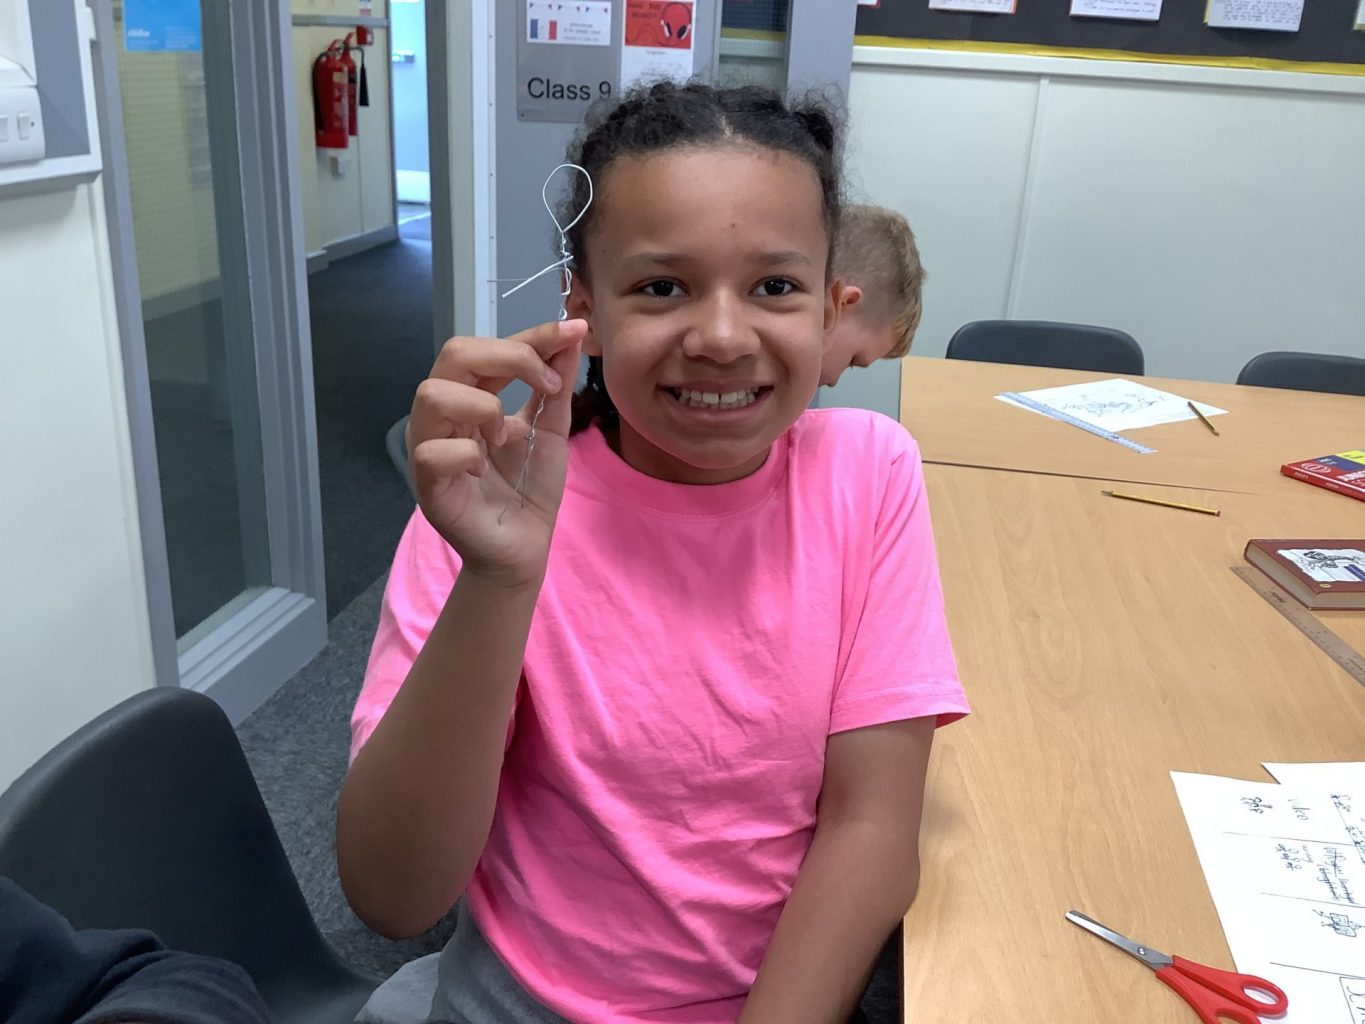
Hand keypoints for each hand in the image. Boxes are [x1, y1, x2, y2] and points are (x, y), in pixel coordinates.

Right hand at [408, 319, 586, 584]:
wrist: (524, 547)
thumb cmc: (529, 488)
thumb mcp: (550, 429)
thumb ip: (555, 384)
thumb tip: (571, 334)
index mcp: (468, 396)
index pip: (488, 346)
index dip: (532, 334)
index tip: (573, 331)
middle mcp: (442, 415)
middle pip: (453, 353)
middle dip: (508, 357)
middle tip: (545, 386)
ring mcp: (428, 448)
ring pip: (432, 394)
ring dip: (482, 407)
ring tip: (505, 436)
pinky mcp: (428, 485)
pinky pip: (433, 452)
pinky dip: (467, 453)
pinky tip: (485, 468)